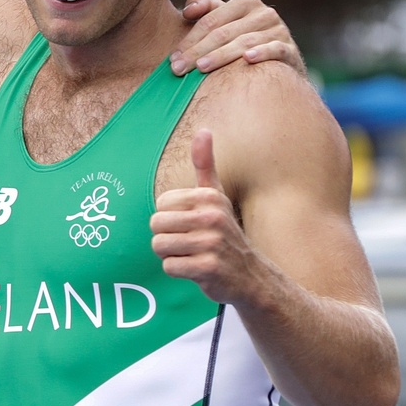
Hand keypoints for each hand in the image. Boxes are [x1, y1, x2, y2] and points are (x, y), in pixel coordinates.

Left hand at [150, 130, 262, 304]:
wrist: (250, 275)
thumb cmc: (224, 231)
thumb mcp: (216, 196)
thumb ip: (205, 164)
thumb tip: (204, 130)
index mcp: (209, 197)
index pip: (161, 204)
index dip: (169, 217)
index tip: (190, 223)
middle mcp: (211, 217)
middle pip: (156, 224)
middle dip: (166, 237)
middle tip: (188, 242)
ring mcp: (211, 243)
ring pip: (159, 246)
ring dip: (171, 254)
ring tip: (191, 254)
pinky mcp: (208, 268)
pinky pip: (169, 267)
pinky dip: (178, 271)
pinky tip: (196, 269)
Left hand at [173, 0, 304, 75]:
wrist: (281, 65)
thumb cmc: (244, 41)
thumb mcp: (226, 23)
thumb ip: (206, 10)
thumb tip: (188, 10)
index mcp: (246, 2)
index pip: (211, 20)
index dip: (190, 38)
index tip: (173, 57)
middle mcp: (264, 13)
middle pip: (224, 32)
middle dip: (198, 51)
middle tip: (179, 68)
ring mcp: (279, 31)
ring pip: (244, 42)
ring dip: (221, 55)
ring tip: (201, 68)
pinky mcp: (290, 50)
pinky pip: (275, 50)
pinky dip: (262, 53)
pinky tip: (247, 59)